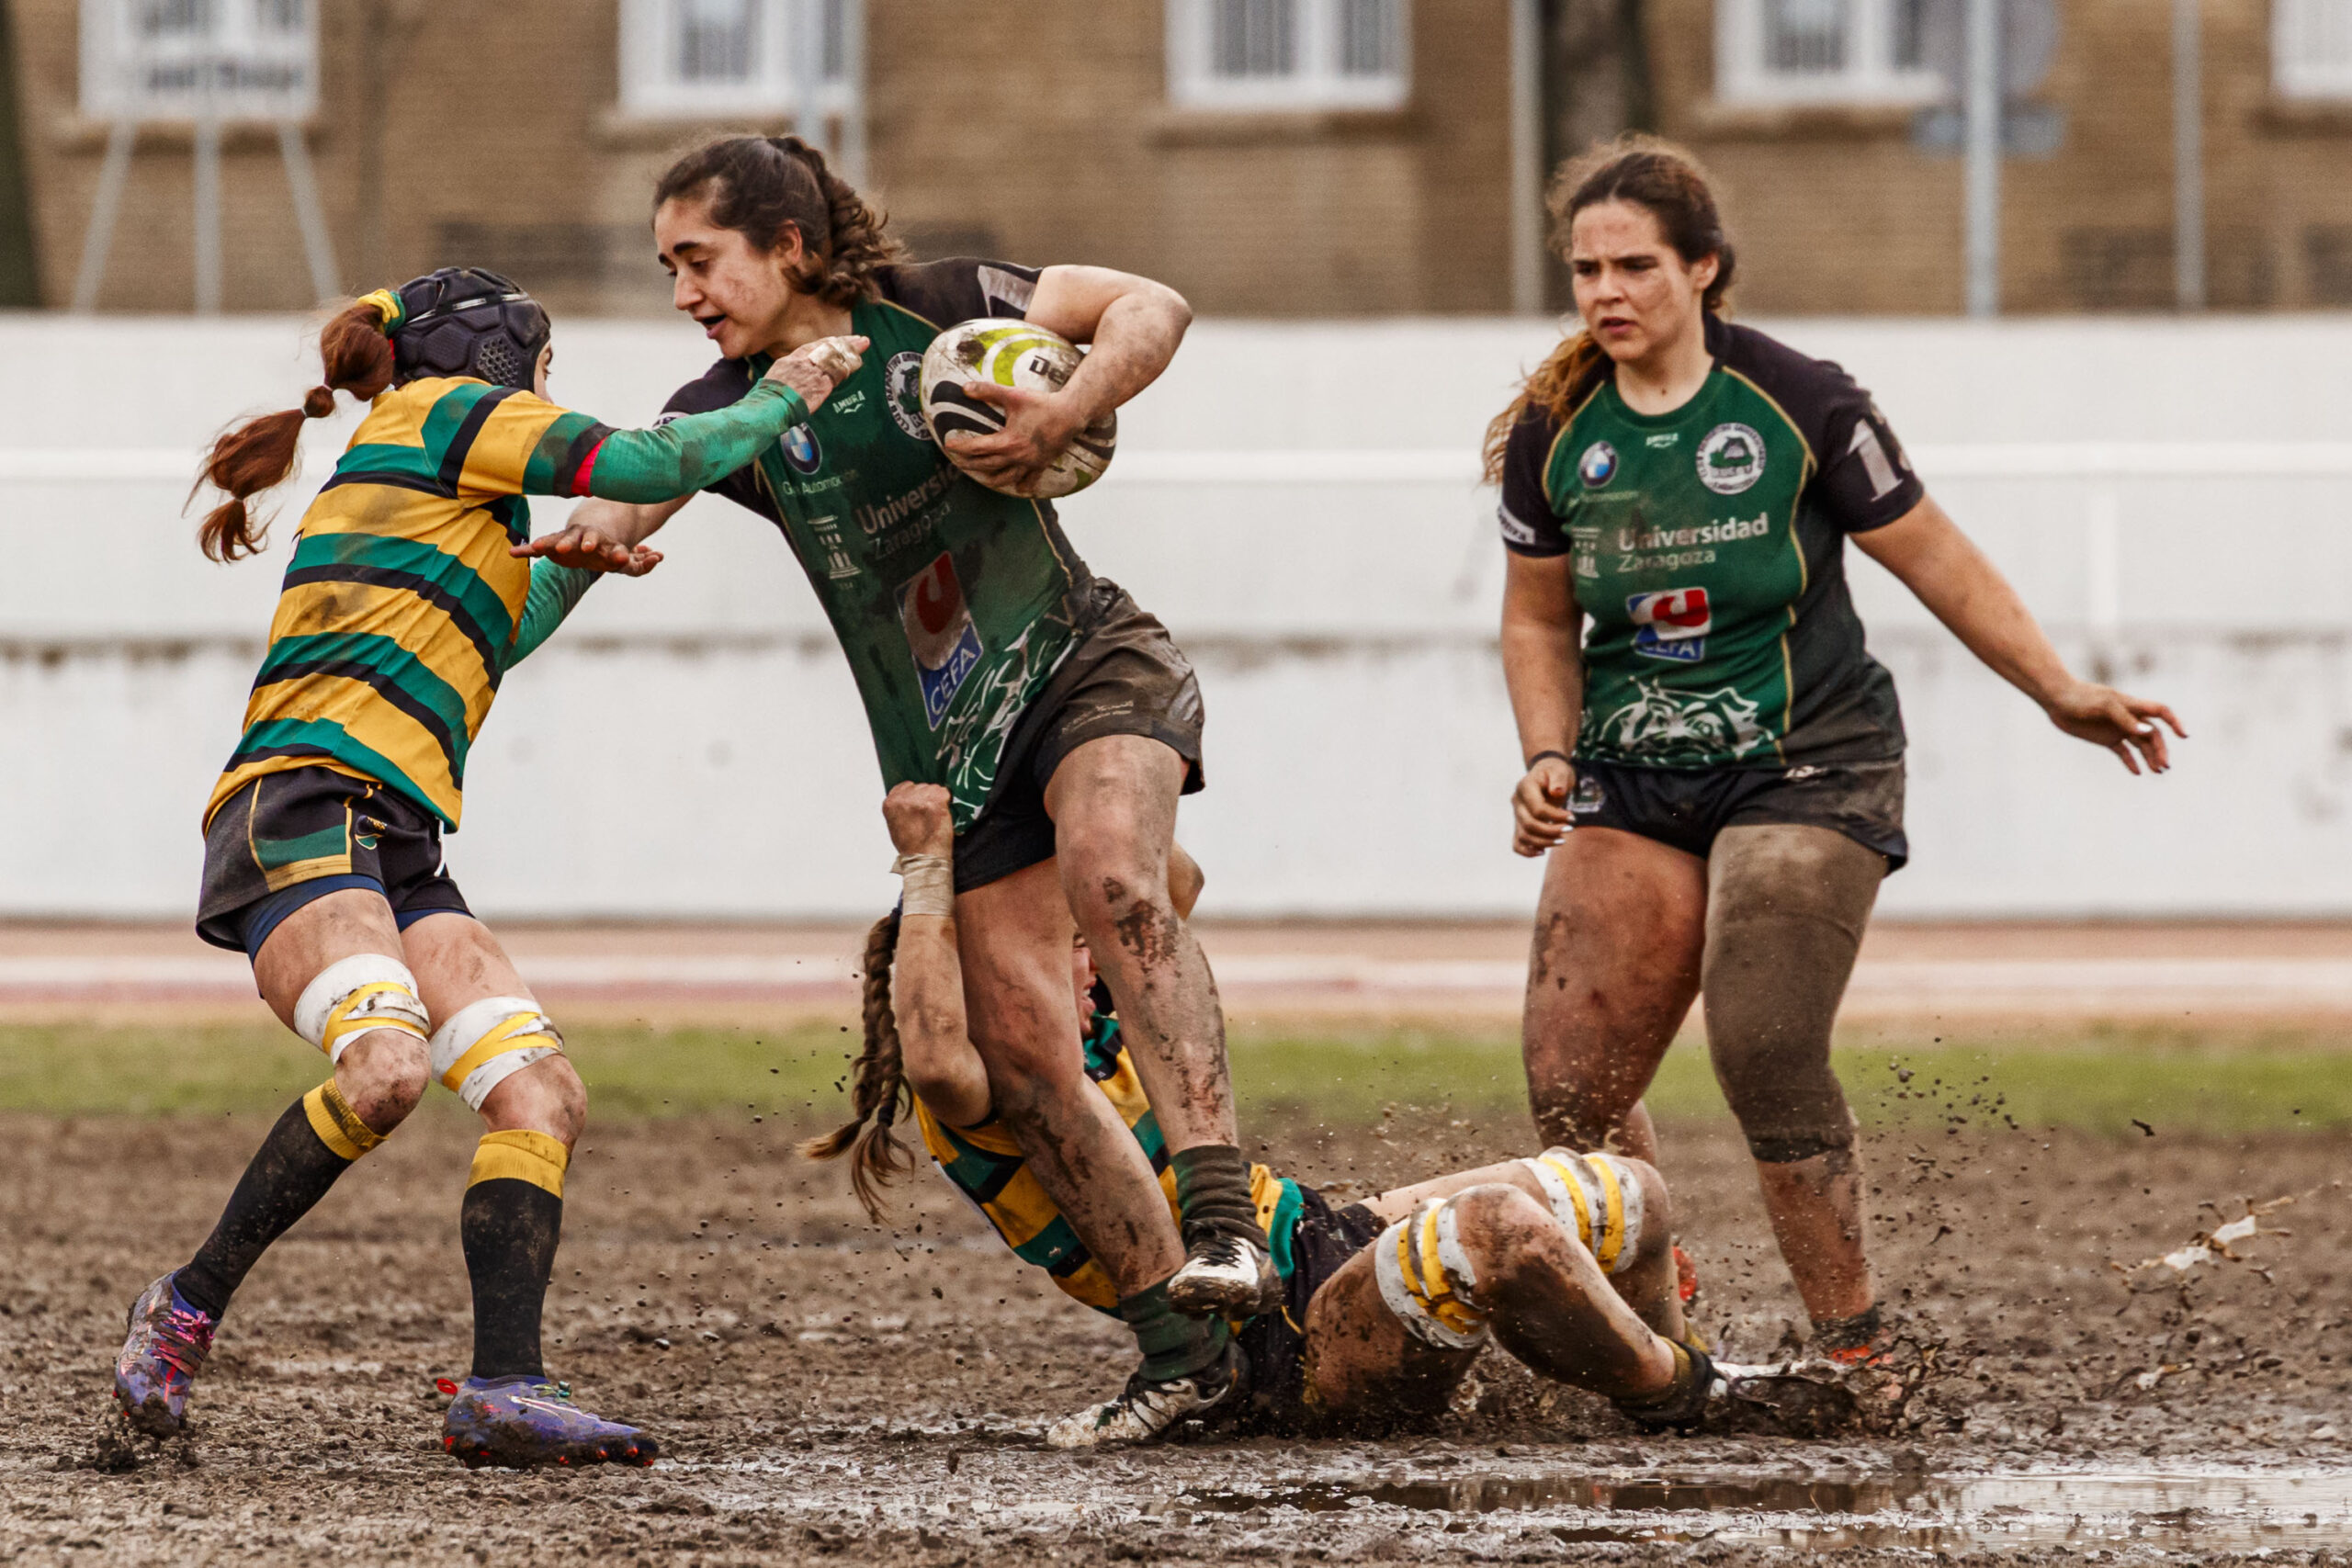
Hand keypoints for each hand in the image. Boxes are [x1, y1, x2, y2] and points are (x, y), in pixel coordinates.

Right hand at [509, 524, 663, 575]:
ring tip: (542, 547)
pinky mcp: (554, 546)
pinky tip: (512, 553)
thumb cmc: (609, 554)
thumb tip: (659, 556)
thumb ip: (641, 563)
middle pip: (589, 539)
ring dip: (554, 542)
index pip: (615, 549)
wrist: (589, 541)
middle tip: (586, 547)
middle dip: (587, 542)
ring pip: (563, 539)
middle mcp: (588, 540)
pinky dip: (527, 550)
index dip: (619, 554)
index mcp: (608, 546)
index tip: (623, 557)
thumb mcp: (628, 563)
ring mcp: (570, 541)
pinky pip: (539, 546)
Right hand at [764, 334, 870, 414]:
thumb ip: (788, 376)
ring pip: (836, 357)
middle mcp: (803, 362)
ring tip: (863, 343)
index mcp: (791, 361)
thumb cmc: (768, 399)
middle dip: (844, 342)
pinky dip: (850, 365)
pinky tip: (858, 361)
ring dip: (851, 350)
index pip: (813, 348)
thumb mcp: (775, 380)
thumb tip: (791, 381)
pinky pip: (839, 372)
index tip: (838, 339)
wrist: (771, 405)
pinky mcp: (822, 383)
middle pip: (827, 348)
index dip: (827, 343)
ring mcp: (813, 372)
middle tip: (859, 338)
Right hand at [882, 782, 954, 857]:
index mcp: (890, 803)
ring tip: (934, 818)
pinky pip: (945, 792)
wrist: (924, 859)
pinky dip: (947, 802)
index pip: (906, 786)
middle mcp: (903, 798)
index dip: (915, 797)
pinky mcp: (935, 802)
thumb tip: (909, 797)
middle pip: (920, 786)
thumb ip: (899, 807)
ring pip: (933, 788)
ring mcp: (919, 799)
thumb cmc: (911, 846)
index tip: (919, 808)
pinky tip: (942, 814)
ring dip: (937, 800)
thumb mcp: (895, 824)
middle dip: (926, 798)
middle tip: (927, 817)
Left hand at [942, 382, 1083, 495]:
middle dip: (970, 464)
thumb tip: (964, 389)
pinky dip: (1022, 485)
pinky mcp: (1042, 464)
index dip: (961, 446)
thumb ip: (987, 391)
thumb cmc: (1042, 404)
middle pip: (988, 465)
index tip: (948, 445)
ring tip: (982, 477)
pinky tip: (1018, 487)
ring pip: (1006, 478)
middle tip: (958, 462)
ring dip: (991, 479)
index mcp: (1008, 441)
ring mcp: (1030, 463)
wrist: (1071, 414)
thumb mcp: (1013, 395)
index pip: (978, 447)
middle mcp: (1018, 456)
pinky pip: (1030, 480)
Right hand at [1512, 756, 1574, 856]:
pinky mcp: (1519, 824)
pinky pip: (1517, 843)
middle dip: (1551, 831)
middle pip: (1529, 824)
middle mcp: (1516, 802)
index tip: (1572, 818)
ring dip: (1543, 842)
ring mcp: (1516, 814)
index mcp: (1524, 787)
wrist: (1547, 773)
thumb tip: (1556, 792)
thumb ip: (1558, 779)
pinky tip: (1542, 852)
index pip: (1537, 809)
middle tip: (1569, 830)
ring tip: (1562, 840)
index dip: (1555, 817)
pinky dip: (1527, 851)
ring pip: (1524, 836)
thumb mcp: (1560, 770)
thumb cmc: (1555, 771)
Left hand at [2043, 681, 2185, 774]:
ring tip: (2157, 771)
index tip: (2184, 736)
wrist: (2057, 700)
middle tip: (2164, 766)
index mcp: (2133, 706)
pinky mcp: (2105, 738)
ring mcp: (2118, 728)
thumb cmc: (2081, 698)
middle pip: (2153, 734)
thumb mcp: (2104, 706)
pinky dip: (2130, 761)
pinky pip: (2123, 751)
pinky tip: (2138, 772)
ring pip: (2140, 745)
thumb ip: (2125, 719)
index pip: (2161, 712)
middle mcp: (2129, 718)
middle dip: (2160, 750)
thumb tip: (2147, 732)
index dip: (2174, 722)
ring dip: (2150, 757)